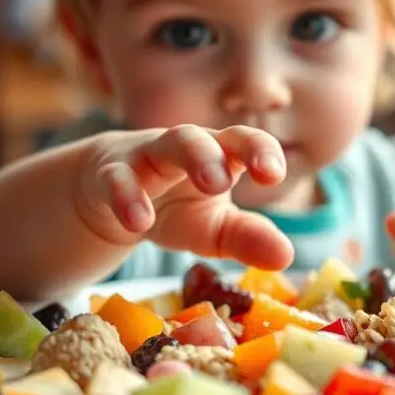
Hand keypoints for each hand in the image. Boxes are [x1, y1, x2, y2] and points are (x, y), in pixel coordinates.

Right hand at [76, 125, 292, 269]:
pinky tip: (138, 222)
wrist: (108, 198)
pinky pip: (117, 179)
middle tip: (226, 181)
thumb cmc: (175, 207)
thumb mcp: (213, 228)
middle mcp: (185, 147)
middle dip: (214, 154)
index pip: (243, 142)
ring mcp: (145, 156)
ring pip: (164, 145)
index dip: (261, 151)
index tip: (274, 175)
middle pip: (201, 136)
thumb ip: (248, 238)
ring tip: (208, 187)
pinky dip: (128, 197)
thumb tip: (286, 258)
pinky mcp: (109, 174)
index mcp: (218, 154)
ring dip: (186, 160)